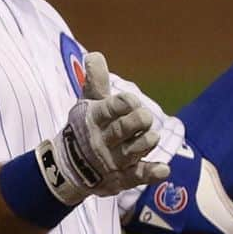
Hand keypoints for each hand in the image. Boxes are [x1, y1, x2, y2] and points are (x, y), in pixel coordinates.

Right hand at [36, 52, 169, 204]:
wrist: (68, 167)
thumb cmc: (84, 128)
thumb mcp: (87, 104)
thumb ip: (96, 81)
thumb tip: (94, 55)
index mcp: (94, 119)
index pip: (108, 109)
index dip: (123, 103)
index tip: (132, 100)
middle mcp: (102, 141)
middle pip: (121, 131)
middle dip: (137, 122)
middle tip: (146, 117)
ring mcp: (112, 161)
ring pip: (131, 152)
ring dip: (145, 144)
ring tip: (152, 137)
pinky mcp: (121, 178)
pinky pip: (136, 176)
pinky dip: (150, 173)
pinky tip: (164, 169)